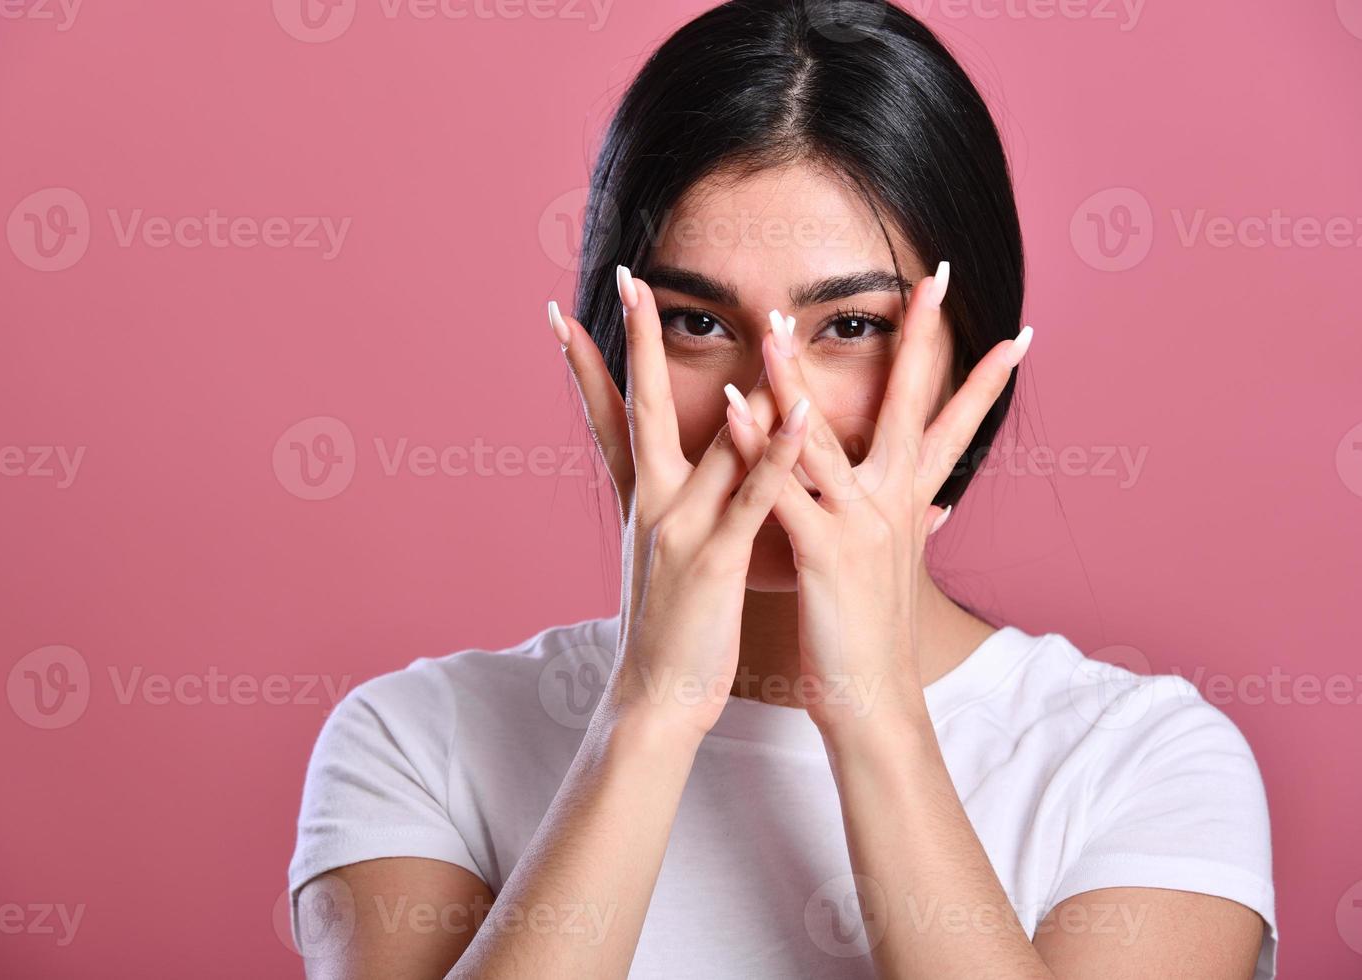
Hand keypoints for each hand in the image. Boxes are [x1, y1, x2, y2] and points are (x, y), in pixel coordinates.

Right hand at [548, 266, 811, 737]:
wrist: (655, 699)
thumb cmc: (671, 629)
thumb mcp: (663, 557)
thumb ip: (673, 508)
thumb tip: (686, 474)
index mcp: (639, 501)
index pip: (608, 416)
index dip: (585, 364)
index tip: (563, 312)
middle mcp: (650, 504)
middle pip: (643, 405)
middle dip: (636, 340)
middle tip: (627, 278)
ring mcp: (679, 529)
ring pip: (713, 439)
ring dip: (742, 377)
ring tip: (762, 318)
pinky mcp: (714, 560)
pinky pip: (751, 496)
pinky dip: (775, 451)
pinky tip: (797, 412)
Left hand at [722, 263, 1031, 729]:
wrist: (873, 701)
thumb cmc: (874, 633)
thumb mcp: (899, 565)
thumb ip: (915, 519)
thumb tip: (941, 499)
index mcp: (913, 502)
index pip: (956, 425)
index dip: (986, 378)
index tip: (1016, 330)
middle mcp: (896, 503)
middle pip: (910, 406)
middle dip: (922, 339)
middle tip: (935, 278)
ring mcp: (861, 525)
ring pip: (828, 437)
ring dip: (798, 376)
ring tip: (774, 323)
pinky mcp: (824, 553)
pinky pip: (785, 489)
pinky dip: (760, 446)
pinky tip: (737, 408)